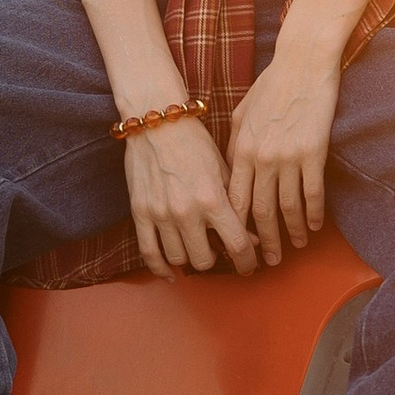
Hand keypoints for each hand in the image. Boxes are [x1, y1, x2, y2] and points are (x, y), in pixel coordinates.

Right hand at [122, 112, 256, 276]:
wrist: (157, 122)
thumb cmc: (195, 142)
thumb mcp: (224, 170)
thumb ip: (238, 204)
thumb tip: (253, 238)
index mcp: (213, 199)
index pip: (237, 246)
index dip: (247, 262)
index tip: (250, 265)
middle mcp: (186, 211)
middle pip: (204, 260)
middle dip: (216, 259)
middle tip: (219, 250)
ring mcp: (161, 214)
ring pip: (178, 259)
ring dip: (190, 259)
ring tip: (196, 248)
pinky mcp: (141, 213)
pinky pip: (149, 253)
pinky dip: (160, 268)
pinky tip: (170, 272)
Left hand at [225, 38, 338, 265]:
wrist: (302, 64)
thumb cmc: (272, 86)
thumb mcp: (242, 114)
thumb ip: (234, 145)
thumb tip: (231, 172)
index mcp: (241, 150)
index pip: (235, 200)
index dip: (237, 228)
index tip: (241, 245)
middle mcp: (261, 158)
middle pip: (260, 211)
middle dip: (265, 241)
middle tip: (269, 260)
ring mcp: (287, 157)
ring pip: (288, 207)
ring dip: (293, 232)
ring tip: (297, 246)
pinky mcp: (313, 152)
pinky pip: (312, 192)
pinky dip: (314, 214)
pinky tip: (316, 225)